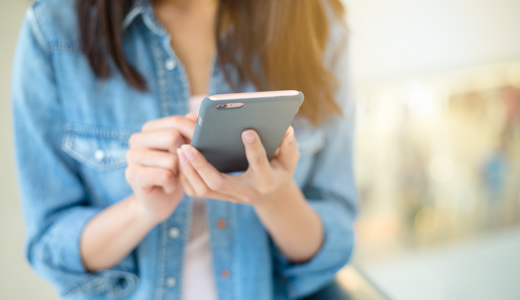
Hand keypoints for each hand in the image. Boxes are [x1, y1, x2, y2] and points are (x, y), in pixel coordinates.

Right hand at [125, 114, 197, 222]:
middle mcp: (136, 139)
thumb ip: (188, 132)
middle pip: (173, 137)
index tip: (201, 144)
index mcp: (149, 129)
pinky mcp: (133, 175)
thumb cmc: (175, 172)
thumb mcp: (185, 150)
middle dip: (185, 155)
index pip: (176, 121)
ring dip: (179, 172)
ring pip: (171, 159)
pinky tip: (167, 186)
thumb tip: (195, 117)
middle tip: (181, 166)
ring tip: (172, 176)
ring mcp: (132, 157)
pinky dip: (173, 184)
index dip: (194, 133)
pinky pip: (165, 175)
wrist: (160, 201)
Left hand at [177, 126, 299, 205]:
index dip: (254, 148)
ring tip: (181, 149)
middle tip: (187, 145)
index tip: (247, 130)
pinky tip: (181, 159)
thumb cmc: (280, 171)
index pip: (259, 164)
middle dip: (201, 165)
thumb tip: (286, 130)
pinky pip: (197, 192)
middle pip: (218, 182)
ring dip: (189, 171)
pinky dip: (186, 177)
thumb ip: (289, 146)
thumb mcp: (290, 159)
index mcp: (266, 179)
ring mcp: (231, 196)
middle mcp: (246, 191)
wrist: (272, 196)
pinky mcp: (220, 197)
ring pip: (203, 190)